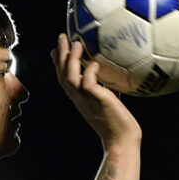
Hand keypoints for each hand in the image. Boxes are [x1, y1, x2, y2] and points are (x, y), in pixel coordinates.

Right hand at [52, 34, 140, 148]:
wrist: (121, 142)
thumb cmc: (120, 126)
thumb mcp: (110, 105)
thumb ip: (108, 92)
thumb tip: (116, 80)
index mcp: (81, 101)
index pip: (65, 80)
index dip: (60, 65)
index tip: (57, 50)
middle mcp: (80, 100)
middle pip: (63, 75)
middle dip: (61, 55)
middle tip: (61, 37)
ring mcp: (86, 101)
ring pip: (70, 77)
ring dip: (72, 59)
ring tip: (76, 43)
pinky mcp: (97, 100)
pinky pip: (88, 83)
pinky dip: (90, 71)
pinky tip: (95, 62)